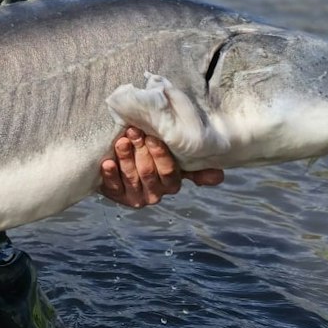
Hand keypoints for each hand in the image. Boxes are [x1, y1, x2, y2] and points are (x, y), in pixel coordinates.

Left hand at [98, 127, 224, 207]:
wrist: (121, 157)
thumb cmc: (151, 152)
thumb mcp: (173, 156)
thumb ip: (192, 163)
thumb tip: (219, 176)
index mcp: (172, 183)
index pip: (169, 172)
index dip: (160, 155)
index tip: (152, 137)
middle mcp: (156, 193)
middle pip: (149, 172)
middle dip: (141, 150)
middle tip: (134, 131)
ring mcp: (135, 196)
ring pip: (132, 177)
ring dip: (126, 158)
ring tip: (121, 142)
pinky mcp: (116, 195)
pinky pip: (113, 187)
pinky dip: (110, 173)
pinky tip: (107, 162)